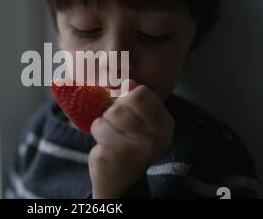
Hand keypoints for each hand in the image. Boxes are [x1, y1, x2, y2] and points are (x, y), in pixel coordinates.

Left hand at [89, 80, 173, 197]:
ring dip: (104, 123)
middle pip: (124, 102)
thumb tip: (129, 82)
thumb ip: (135, 102)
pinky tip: (105, 146)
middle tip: (118, 129)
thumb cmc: (128, 145)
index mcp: (165, 125)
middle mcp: (156, 137)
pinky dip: (97, 134)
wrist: (119, 181)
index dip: (127, 100)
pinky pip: (98, 127)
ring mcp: (137, 147)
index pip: (141, 93)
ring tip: (111, 137)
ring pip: (110, 113)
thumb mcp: (138, 122)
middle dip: (114, 112)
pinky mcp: (116, 154)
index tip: (128, 115)